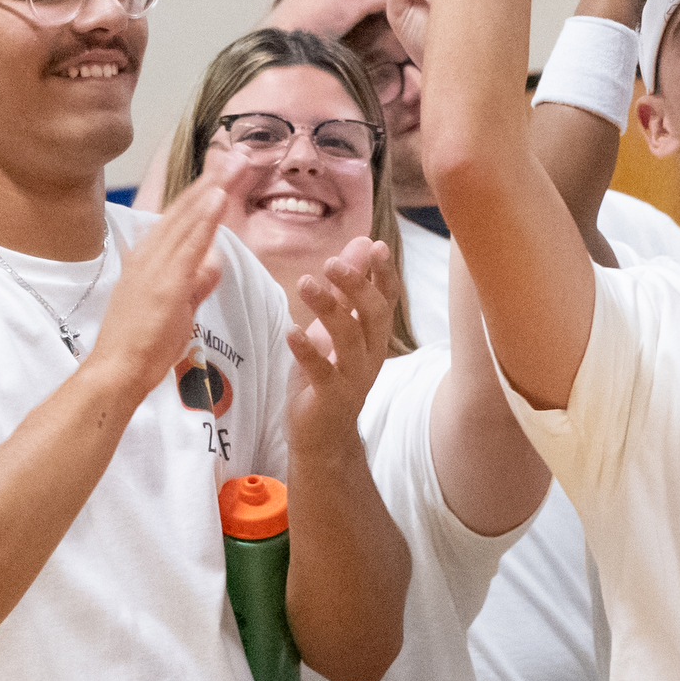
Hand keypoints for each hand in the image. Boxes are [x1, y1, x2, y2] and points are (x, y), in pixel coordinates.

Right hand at [93, 148, 257, 397]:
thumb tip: (215, 260)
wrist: (114, 371)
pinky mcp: (165, 282)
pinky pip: (190, 242)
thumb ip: (197, 283)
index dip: (201, 194)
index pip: (178, 219)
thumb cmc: (140, 346)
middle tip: (237, 156)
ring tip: (235, 163)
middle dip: (212, 182)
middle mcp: (148, 255)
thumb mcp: (176, 308)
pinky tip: (219, 196)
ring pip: (188, 218)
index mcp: (146, 259)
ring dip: (213, 189)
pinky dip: (204, 217)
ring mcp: (155, 266)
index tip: (222, 173)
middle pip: (184, 210)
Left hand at [285, 235, 402, 446]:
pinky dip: (308, 350)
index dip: (384, 273)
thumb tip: (363, 243)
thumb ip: (347, 290)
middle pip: (374, 314)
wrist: (322, 437)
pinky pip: (323, 371)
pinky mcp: (331, 398)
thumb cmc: (328, 377)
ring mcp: (353, 378)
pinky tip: (292, 332)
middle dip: (356, 285)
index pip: (387, 299)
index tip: (376, 246)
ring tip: (305, 284)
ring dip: (328, 308)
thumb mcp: (336, 328)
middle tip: (331, 262)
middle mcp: (371, 355)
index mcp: (374, 337)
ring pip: (349, 338)